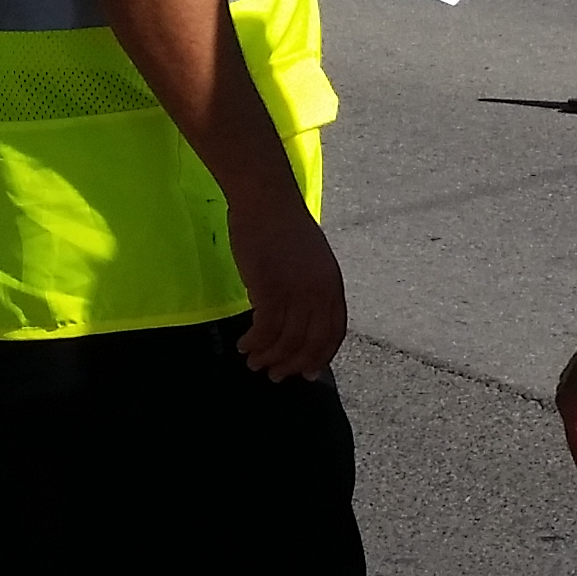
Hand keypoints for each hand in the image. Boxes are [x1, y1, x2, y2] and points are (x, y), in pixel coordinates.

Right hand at [228, 193, 347, 380]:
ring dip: (268, 357)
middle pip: (310, 343)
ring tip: (253, 362)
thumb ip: (311, 287)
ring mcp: (296, 292)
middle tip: (274, 376)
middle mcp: (319, 292)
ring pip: (285, 340)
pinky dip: (254, 343)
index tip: (306, 374)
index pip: (333, 333)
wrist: (265, 200)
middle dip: (292, 365)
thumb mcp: (310, 259)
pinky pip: (264, 330)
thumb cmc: (282, 225)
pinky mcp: (270, 289)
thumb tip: (300, 317)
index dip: (320, 357)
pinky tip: (243, 344)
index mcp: (333, 284)